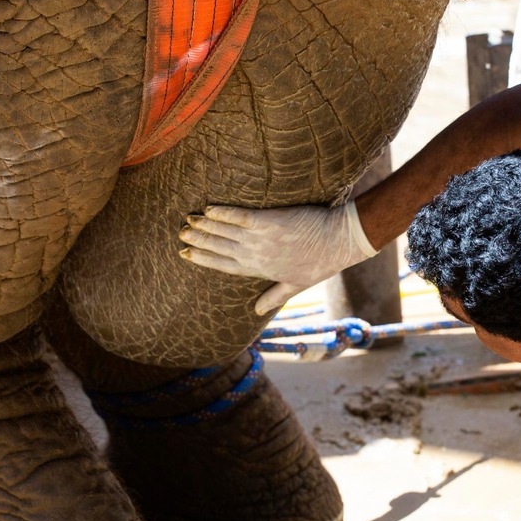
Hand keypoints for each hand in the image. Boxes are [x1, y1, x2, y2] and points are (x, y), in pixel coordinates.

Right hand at [178, 203, 377, 314]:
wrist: (340, 242)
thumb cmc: (321, 263)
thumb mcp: (296, 286)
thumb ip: (273, 297)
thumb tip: (255, 312)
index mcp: (260, 270)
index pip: (225, 265)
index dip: (204, 259)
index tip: (187, 254)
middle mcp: (256, 256)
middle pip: (220, 248)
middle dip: (199, 241)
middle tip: (180, 234)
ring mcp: (262, 239)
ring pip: (225, 233)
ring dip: (205, 226)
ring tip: (188, 221)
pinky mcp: (269, 222)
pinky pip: (240, 217)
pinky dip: (224, 213)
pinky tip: (209, 209)